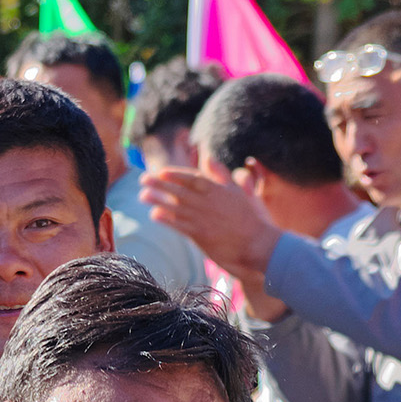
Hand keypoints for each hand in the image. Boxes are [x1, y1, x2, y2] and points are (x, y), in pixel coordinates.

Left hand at [138, 167, 285, 280]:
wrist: (257, 244)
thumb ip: (221, 173)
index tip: (162, 171)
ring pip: (175, 207)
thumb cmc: (249, 217)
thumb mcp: (238, 190)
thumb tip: (207, 157)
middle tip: (143, 179)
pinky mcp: (201, 235)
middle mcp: (208, 203)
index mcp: (217, 190)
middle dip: (160, 184)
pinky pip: (180, 225)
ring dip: (158, 200)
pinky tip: (155, 214)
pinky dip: (167, 219)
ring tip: (142, 195)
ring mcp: (203, 219)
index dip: (175, 174)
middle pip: (179, 190)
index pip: (192, 178)